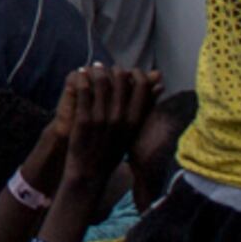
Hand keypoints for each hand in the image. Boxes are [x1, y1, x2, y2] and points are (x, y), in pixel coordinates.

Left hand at [53, 63, 160, 188]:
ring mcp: (102, 119)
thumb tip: (160, 85)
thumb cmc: (112, 151)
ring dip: (96, 70)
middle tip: (107, 67)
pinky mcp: (84, 120)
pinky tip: (80, 75)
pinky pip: (84, 92)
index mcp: (135, 121)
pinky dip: (82, 79)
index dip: (136, 74)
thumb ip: (145, 108)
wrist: (90, 174)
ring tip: (93, 67)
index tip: (129, 71)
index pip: (142, 86)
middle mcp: (121, 118)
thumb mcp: (134, 131)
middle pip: (121, 80)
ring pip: (101, 82)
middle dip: (114, 69)